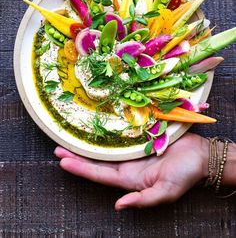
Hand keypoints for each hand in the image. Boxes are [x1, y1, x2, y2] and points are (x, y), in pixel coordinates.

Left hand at [54, 133, 208, 209]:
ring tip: (68, 138)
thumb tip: (119, 206)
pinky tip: (94, 126)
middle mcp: (127, 164)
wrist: (200, 154)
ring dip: (87, 143)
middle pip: (97, 160)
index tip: (62, 162)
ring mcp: (132, 150)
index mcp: (130, 178)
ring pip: (104, 147)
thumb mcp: (165, 192)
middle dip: (77, 155)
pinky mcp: (139, 137)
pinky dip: (104, 132)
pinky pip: (118, 134)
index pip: (99, 174)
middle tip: (57, 148)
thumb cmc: (185, 174)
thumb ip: (143, 200)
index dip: (81, 168)